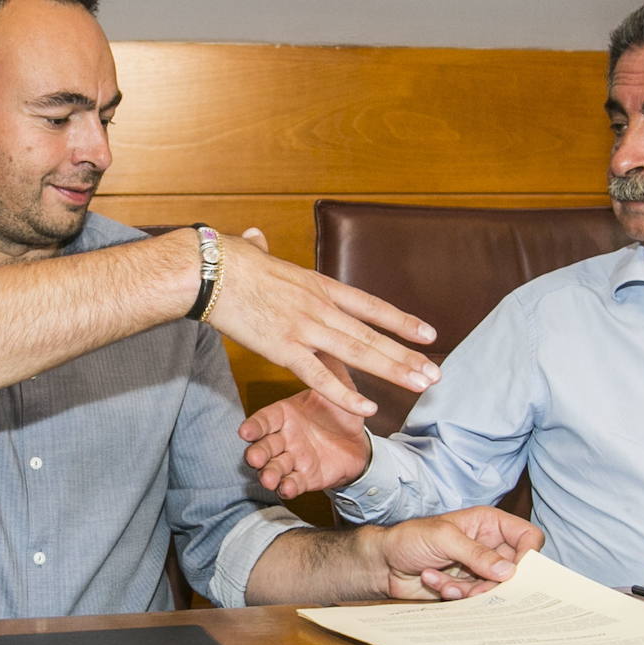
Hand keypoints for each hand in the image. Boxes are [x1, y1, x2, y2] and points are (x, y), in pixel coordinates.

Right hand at [206, 228, 439, 417]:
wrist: (209, 270)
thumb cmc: (227, 261)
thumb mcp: (256, 252)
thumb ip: (262, 248)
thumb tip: (254, 236)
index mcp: (318, 285)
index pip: (371, 306)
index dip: (401, 321)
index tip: (428, 334)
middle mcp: (320, 307)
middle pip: (372, 335)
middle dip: (406, 356)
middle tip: (434, 375)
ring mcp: (304, 328)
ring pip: (358, 353)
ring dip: (392, 370)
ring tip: (420, 385)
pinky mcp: (283, 348)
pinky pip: (320, 377)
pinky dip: (345, 394)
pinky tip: (368, 408)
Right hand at [239, 355, 370, 498]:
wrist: (359, 441)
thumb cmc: (340, 411)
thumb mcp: (340, 384)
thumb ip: (331, 365)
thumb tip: (331, 334)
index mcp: (285, 414)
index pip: (264, 420)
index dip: (254, 427)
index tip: (245, 432)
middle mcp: (284, 437)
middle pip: (263, 446)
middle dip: (257, 453)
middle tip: (254, 458)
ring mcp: (293, 458)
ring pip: (274, 467)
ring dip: (269, 474)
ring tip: (269, 477)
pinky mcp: (306, 477)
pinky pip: (293, 483)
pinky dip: (288, 487)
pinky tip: (287, 488)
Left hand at [371, 506, 545, 600]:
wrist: (382, 563)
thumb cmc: (409, 539)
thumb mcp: (444, 539)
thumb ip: (477, 554)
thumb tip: (509, 571)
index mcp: (489, 524)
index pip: (528, 536)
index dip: (529, 555)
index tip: (515, 573)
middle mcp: (488, 546)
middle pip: (515, 570)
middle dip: (495, 582)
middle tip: (476, 588)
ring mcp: (478, 569)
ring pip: (496, 589)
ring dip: (470, 590)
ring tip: (445, 582)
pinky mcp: (467, 588)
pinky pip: (476, 599)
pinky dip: (456, 595)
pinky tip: (434, 582)